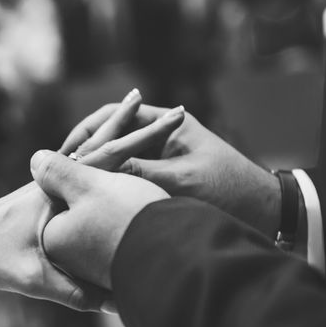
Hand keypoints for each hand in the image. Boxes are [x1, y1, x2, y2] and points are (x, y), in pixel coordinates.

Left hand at [0, 90, 184, 310]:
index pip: (110, 155)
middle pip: (98, 143)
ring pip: (85, 154)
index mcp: (57, 189)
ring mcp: (45, 186)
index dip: (144, 136)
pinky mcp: (39, 197)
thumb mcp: (31, 278)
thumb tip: (114, 302)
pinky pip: (74, 170)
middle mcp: (52, 180)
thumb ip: (72, 290)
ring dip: (110, 136)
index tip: (175, 115)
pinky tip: (97, 162)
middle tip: (150, 98)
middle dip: (127, 123)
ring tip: (130, 119)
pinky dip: (93, 158)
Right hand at [62, 104, 280, 237]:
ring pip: (118, 156)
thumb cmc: (229, 190)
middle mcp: (162, 134)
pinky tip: (94, 200)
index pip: (115, 115)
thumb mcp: (181, 179)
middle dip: (85, 151)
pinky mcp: (164, 176)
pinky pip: (128, 175)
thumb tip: (95, 170)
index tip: (66, 155)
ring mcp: (162, 156)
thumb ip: (139, 171)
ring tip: (70, 187)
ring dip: (95, 169)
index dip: (86, 132)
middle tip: (59, 172)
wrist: (266, 210)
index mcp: (168, 122)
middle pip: (112, 134)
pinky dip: (110, 183)